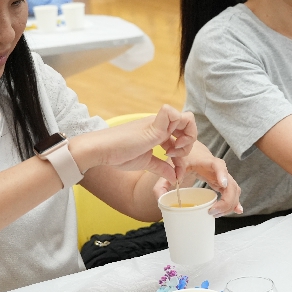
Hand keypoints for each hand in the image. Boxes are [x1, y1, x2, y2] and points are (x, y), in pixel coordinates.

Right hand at [72, 105, 196, 181]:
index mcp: (159, 131)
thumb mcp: (146, 162)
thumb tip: (174, 176)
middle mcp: (160, 124)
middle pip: (188, 123)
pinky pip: (173, 114)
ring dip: (188, 137)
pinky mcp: (153, 125)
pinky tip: (169, 149)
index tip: (177, 168)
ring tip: (173, 153)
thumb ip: (161, 167)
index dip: (185, 151)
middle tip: (176, 157)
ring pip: (186, 118)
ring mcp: (157, 123)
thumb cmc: (119, 154)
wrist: (101, 151)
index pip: (183, 133)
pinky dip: (179, 131)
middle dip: (190, 143)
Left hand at [153, 141, 243, 216]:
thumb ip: (162, 182)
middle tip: (212, 211)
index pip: (218, 165)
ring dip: (229, 204)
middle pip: (230, 183)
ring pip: (234, 190)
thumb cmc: (182, 157)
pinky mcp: (223, 183)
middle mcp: (219, 169)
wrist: (192, 151)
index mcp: (207, 161)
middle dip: (226, 200)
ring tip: (215, 214)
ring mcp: (223, 177)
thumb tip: (160, 199)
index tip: (222, 185)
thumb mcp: (171, 167)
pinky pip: (233, 192)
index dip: (222, 174)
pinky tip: (237, 210)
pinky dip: (235, 202)